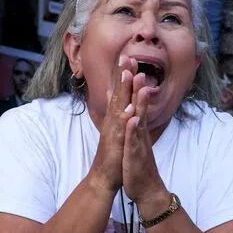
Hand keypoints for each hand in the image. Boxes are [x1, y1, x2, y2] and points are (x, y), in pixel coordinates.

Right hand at [88, 61, 132, 194]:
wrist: (103, 177)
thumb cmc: (112, 154)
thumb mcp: (114, 130)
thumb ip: (114, 111)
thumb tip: (113, 96)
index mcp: (114, 117)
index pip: (119, 93)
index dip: (123, 75)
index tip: (127, 57)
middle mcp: (113, 121)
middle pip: (118, 94)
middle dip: (122, 76)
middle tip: (126, 55)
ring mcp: (113, 131)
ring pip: (119, 108)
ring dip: (123, 91)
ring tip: (128, 74)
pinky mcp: (115, 144)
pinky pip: (121, 130)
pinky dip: (125, 120)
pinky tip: (130, 110)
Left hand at [122, 67, 166, 208]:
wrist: (146, 188)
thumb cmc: (136, 163)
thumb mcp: (131, 139)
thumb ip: (130, 121)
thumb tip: (126, 105)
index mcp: (136, 126)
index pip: (134, 100)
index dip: (131, 81)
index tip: (128, 60)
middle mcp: (139, 131)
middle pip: (139, 104)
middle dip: (137, 84)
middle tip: (136, 64)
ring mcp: (139, 142)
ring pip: (140, 119)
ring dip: (141, 103)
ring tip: (141, 86)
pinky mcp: (136, 155)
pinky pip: (135, 141)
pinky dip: (134, 130)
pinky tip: (133, 119)